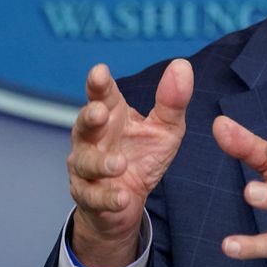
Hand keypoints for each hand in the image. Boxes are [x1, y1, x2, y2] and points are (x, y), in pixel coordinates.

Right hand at [67, 60, 192, 266]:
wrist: (127, 202)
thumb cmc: (143, 156)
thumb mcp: (165, 128)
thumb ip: (172, 101)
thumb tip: (182, 64)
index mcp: (112, 115)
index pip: (102, 95)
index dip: (99, 83)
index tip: (100, 71)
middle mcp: (92, 138)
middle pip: (84, 123)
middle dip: (89, 116)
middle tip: (100, 112)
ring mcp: (86, 167)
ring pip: (85, 161)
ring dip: (101, 162)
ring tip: (120, 164)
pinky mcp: (87, 196)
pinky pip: (93, 196)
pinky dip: (107, 198)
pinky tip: (122, 198)